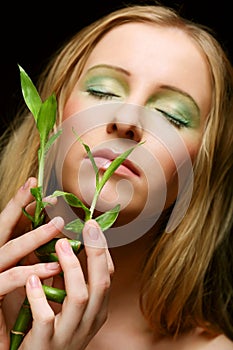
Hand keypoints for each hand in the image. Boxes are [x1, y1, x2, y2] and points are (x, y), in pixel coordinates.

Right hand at [0, 178, 62, 348]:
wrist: (0, 341)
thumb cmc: (10, 304)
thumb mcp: (21, 274)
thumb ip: (32, 256)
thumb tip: (56, 237)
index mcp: (0, 254)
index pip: (6, 224)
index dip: (17, 203)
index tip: (32, 184)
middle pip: (2, 229)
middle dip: (19, 209)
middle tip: (43, 192)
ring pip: (7, 251)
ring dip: (33, 236)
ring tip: (58, 224)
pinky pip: (8, 282)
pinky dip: (30, 273)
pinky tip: (52, 265)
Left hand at [22, 219, 113, 349]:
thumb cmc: (55, 331)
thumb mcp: (69, 306)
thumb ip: (68, 280)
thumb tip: (65, 245)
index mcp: (97, 310)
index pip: (108, 276)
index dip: (102, 250)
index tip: (93, 227)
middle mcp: (89, 321)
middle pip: (101, 283)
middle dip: (96, 252)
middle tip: (88, 226)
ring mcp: (70, 334)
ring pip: (79, 297)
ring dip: (71, 267)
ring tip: (59, 245)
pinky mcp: (47, 344)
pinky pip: (46, 318)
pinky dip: (40, 296)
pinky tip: (32, 280)